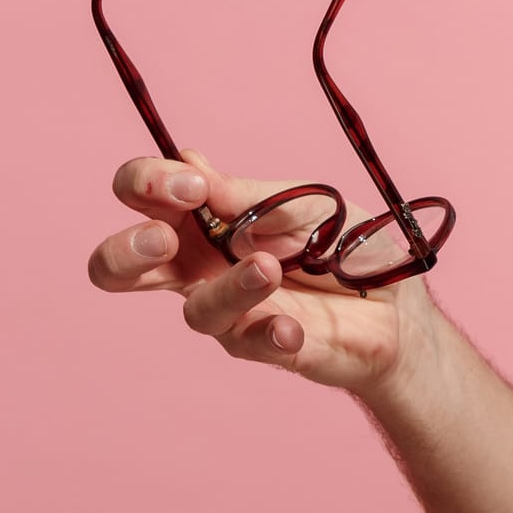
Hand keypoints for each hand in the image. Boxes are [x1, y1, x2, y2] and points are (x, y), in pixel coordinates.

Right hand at [86, 149, 433, 396]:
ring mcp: (229, 313)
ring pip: (194, 311)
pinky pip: (251, 346)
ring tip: (268, 267)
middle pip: (115, 269)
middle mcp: (199, 270)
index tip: (192, 184)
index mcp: (202, 221)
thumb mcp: (304, 201)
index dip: (148, 185)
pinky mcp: (266, 346)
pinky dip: (269, 333)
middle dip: (124, 251)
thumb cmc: (340, 242)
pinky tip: (291, 326)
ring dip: (229, 286)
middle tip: (164, 238)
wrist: (397, 298)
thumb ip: (248, 194)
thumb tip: (191, 165)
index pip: (143, 197)